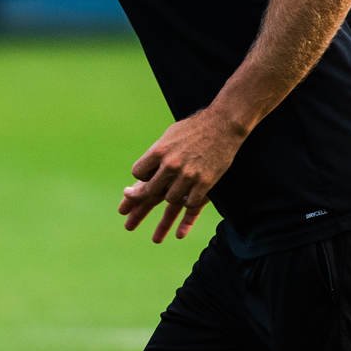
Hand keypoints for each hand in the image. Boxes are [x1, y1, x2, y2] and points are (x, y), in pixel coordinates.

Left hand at [118, 107, 246, 242]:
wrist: (222, 124)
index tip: (141, 182)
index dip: (139, 178)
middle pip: (150, 191)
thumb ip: (157, 152)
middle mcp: (171, 165)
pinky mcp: (205, 183)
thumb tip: (145, 168)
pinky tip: (181, 224)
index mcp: (159, 151)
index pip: (138, 172)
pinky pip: (191, 205)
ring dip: (168, 206)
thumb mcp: (170, 135)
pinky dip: (187, 213)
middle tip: (128, 217)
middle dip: (140, 203)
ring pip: (170, 201)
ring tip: (160, 225)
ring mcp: (188, 176)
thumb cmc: (194, 128)